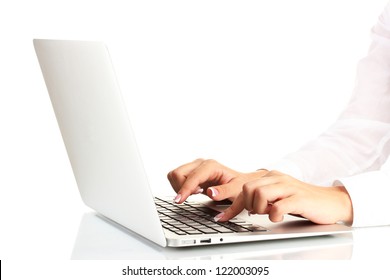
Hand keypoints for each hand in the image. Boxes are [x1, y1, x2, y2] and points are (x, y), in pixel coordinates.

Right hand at [167, 159, 267, 203]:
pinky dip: (180, 187)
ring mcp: (195, 167)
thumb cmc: (239, 186)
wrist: (240, 182)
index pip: (191, 177)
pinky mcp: (192, 173)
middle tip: (194, 196)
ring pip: (174, 175)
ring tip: (195, 193)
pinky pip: (177, 178)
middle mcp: (201, 164)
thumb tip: (210, 193)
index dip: (184, 189)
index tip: (179, 200)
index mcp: (211, 166)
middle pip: (178, 173)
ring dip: (179, 187)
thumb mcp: (236, 190)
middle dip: (180, 188)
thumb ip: (224, 192)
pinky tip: (192, 192)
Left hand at [215, 170, 352, 224]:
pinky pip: (278, 206)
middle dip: (247, 204)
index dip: (231, 204)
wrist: (331, 201)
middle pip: (247, 188)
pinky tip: (278, 217)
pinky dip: (274, 215)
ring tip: (268, 213)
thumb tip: (244, 207)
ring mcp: (288, 187)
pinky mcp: (299, 198)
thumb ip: (262, 198)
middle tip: (257, 212)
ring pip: (260, 194)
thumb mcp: (279, 196)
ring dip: (259, 208)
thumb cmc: (302, 201)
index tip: (221, 218)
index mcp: (270, 176)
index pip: (243, 187)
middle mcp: (277, 178)